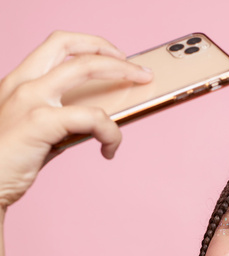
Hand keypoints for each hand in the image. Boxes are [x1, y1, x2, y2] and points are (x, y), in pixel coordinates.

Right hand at [0, 31, 151, 210]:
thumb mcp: (37, 133)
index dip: (90, 44)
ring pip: (86, 68)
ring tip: (142, 88)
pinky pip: (92, 117)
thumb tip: (100, 120)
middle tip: (138, 70)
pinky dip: (111, 131)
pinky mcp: (41, 122)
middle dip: (112, 52)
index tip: (114, 56)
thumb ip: (62, 120)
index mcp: (19, 81)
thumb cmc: (9, 165)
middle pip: (72, 46)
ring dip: (121, 73)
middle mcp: (23, 82)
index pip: (57, 44)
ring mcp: (31, 99)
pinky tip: (111, 149)